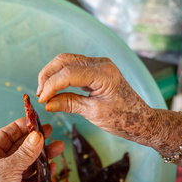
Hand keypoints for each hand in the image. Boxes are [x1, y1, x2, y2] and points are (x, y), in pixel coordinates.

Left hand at [0, 118, 63, 181]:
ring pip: (30, 162)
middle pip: (19, 148)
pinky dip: (44, 171)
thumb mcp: (8, 169)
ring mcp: (11, 180)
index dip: (19, 127)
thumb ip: (25, 152)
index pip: (5, 136)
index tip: (34, 120)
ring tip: (59, 146)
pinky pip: (36, 178)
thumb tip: (38, 135)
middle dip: (34, 140)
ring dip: (43, 154)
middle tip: (50, 131)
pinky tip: (54, 165)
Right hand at [37, 53, 156, 140]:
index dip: (51, 85)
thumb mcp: (94, 113)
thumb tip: (47, 103)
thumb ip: (69, 104)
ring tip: (44, 93)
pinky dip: (61, 77)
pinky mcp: (96, 71)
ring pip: (67, 62)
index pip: (68, 73)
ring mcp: (99, 65)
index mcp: (103, 73)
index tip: (41, 99)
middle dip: (48, 76)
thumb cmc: (123, 119)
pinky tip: (54, 90)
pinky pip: (73, 68)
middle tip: (39, 94)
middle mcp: (100, 64)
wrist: (141, 120)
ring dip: (52, 75)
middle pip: (64, 60)